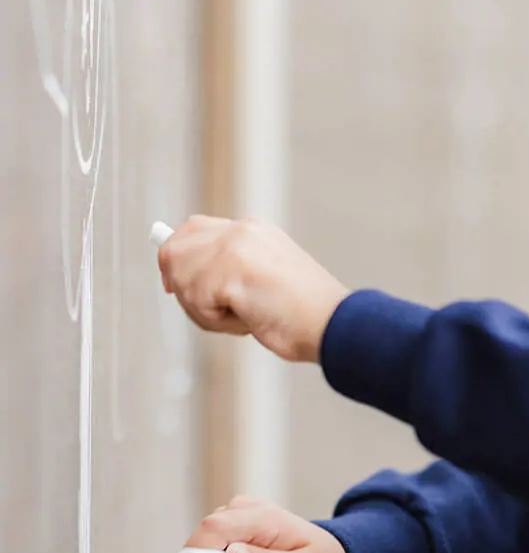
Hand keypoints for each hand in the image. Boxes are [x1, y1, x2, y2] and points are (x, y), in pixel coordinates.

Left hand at [157, 215, 348, 361]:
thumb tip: (176, 280)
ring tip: (243, 318)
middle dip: (183, 288)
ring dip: (204, 312)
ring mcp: (233, 247)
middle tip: (212, 312)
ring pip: (181, 281)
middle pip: (174, 251)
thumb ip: (227, 271)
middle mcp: (239, 231)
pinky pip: (195, 302)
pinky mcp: (228, 269)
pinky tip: (248, 321)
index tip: (171, 284)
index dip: (176, 256)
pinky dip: (216, 322)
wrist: (332, 323)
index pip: (194, 229)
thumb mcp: (261, 281)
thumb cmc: (303, 315)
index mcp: (251, 230)